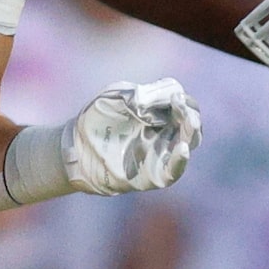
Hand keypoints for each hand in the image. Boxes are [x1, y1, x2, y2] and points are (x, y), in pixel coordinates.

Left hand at [67, 78, 200, 194]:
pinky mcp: (152, 174)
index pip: (185, 103)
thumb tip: (169, 99)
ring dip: (192, 131)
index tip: (173, 95)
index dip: (182, 98)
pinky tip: (183, 149)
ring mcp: (161, 153)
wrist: (77, 145)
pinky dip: (181, 161)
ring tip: (188, 121)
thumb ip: (143, 94)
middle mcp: (166, 132)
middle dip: (191, 112)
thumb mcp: (118, 96)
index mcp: (161, 112)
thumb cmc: (98, 118)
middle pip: (192, 123)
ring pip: (189, 143)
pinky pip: (173, 171)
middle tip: (181, 105)